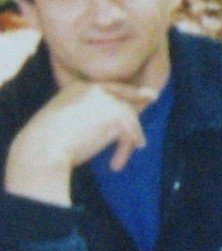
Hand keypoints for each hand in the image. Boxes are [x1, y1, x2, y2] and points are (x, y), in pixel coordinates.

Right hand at [5, 82, 157, 204]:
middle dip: (137, 101)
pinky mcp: (115, 113)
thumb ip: (85, 118)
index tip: (142, 91)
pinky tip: (116, 163)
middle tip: (152, 97)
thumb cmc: (45, 145)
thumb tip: (113, 124)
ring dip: (126, 142)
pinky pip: (130, 132)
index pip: (106, 87)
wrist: (40, 151)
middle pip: (121, 100)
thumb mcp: (64, 124)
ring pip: (128, 118)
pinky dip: (126, 149)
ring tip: (119, 161)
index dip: (125, 90)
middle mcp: (91, 89)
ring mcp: (104, 99)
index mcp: (75, 89)